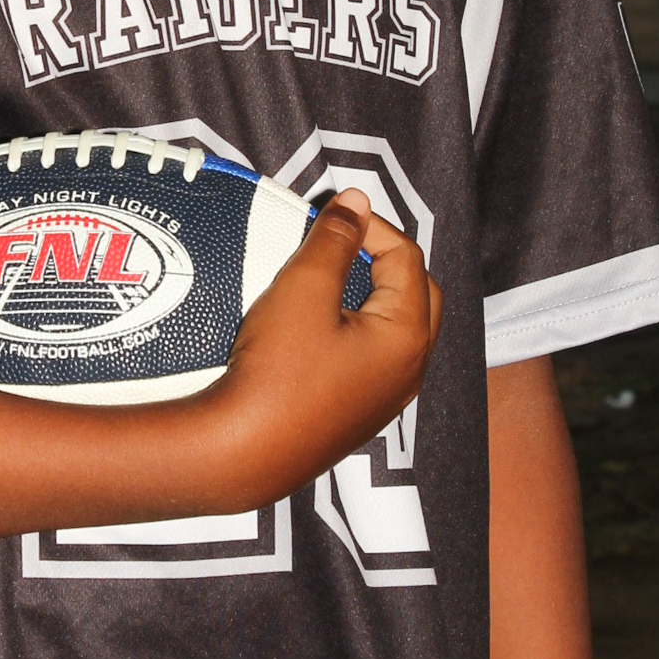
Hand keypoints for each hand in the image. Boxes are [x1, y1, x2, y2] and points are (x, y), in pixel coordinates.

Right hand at [202, 189, 441, 506]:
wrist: (243, 453)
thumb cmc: (277, 373)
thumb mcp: (303, 289)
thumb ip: (334, 240)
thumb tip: (357, 204)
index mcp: (408, 336)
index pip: (407, 258)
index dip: (370, 226)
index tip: (329, 214)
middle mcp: (409, 370)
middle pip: (415, 294)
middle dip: (383, 261)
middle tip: (339, 244)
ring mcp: (385, 398)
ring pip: (393, 328)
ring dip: (368, 296)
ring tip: (323, 281)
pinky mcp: (358, 416)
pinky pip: (371, 359)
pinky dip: (353, 330)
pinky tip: (314, 328)